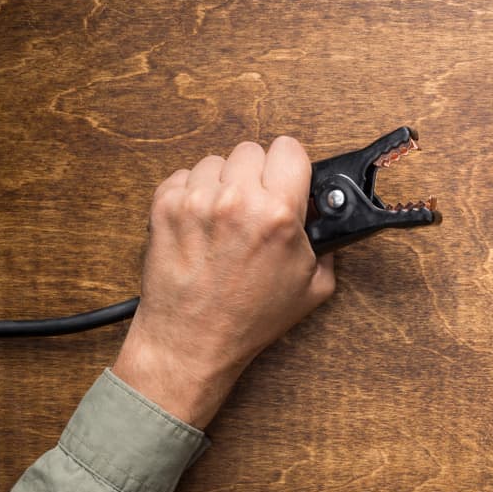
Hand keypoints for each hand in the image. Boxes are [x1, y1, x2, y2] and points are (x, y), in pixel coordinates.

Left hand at [113, 136, 335, 427]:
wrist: (192, 341)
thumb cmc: (250, 319)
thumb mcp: (313, 287)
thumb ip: (328, 244)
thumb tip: (327, 215)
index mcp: (279, 215)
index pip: (290, 149)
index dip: (291, 166)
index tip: (287, 180)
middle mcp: (237, 201)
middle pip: (252, 150)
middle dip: (257, 175)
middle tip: (256, 205)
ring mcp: (196, 201)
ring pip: (216, 161)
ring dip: (223, 183)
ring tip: (225, 219)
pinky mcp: (164, 206)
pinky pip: (185, 176)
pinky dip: (193, 193)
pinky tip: (201, 224)